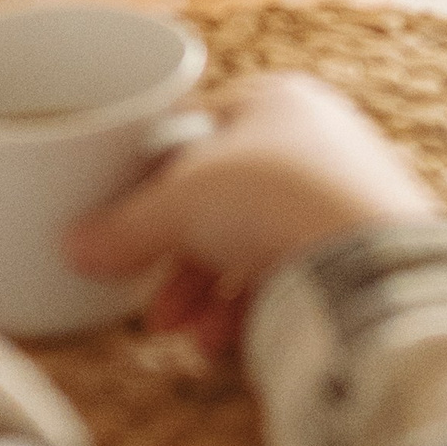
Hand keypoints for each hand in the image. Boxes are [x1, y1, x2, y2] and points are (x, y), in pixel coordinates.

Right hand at [64, 71, 441, 359]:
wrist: (371, 258)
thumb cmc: (274, 198)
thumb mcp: (179, 205)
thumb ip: (124, 227)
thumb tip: (75, 247)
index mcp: (275, 101)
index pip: (197, 136)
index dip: (152, 184)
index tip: (122, 229)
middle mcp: (316, 138)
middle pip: (224, 201)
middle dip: (178, 261)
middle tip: (151, 307)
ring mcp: (344, 194)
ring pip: (256, 243)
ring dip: (208, 294)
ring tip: (182, 334)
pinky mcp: (363, 248)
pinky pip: (293, 274)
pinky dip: (251, 308)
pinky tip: (221, 344)